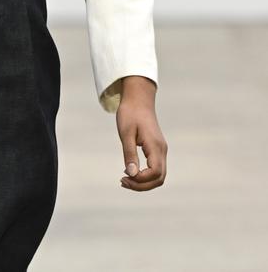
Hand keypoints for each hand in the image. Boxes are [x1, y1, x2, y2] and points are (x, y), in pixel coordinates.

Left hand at [116, 76, 167, 191]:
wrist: (138, 99)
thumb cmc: (130, 113)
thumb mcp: (126, 133)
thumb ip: (129, 154)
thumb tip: (131, 174)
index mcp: (155, 146)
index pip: (154, 173)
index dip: (140, 180)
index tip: (124, 175)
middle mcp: (161, 149)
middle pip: (159, 178)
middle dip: (142, 185)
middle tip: (123, 181)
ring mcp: (161, 149)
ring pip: (159, 175)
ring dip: (144, 182)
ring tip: (125, 179)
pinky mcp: (157, 148)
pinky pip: (155, 168)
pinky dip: (145, 175)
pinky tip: (131, 171)